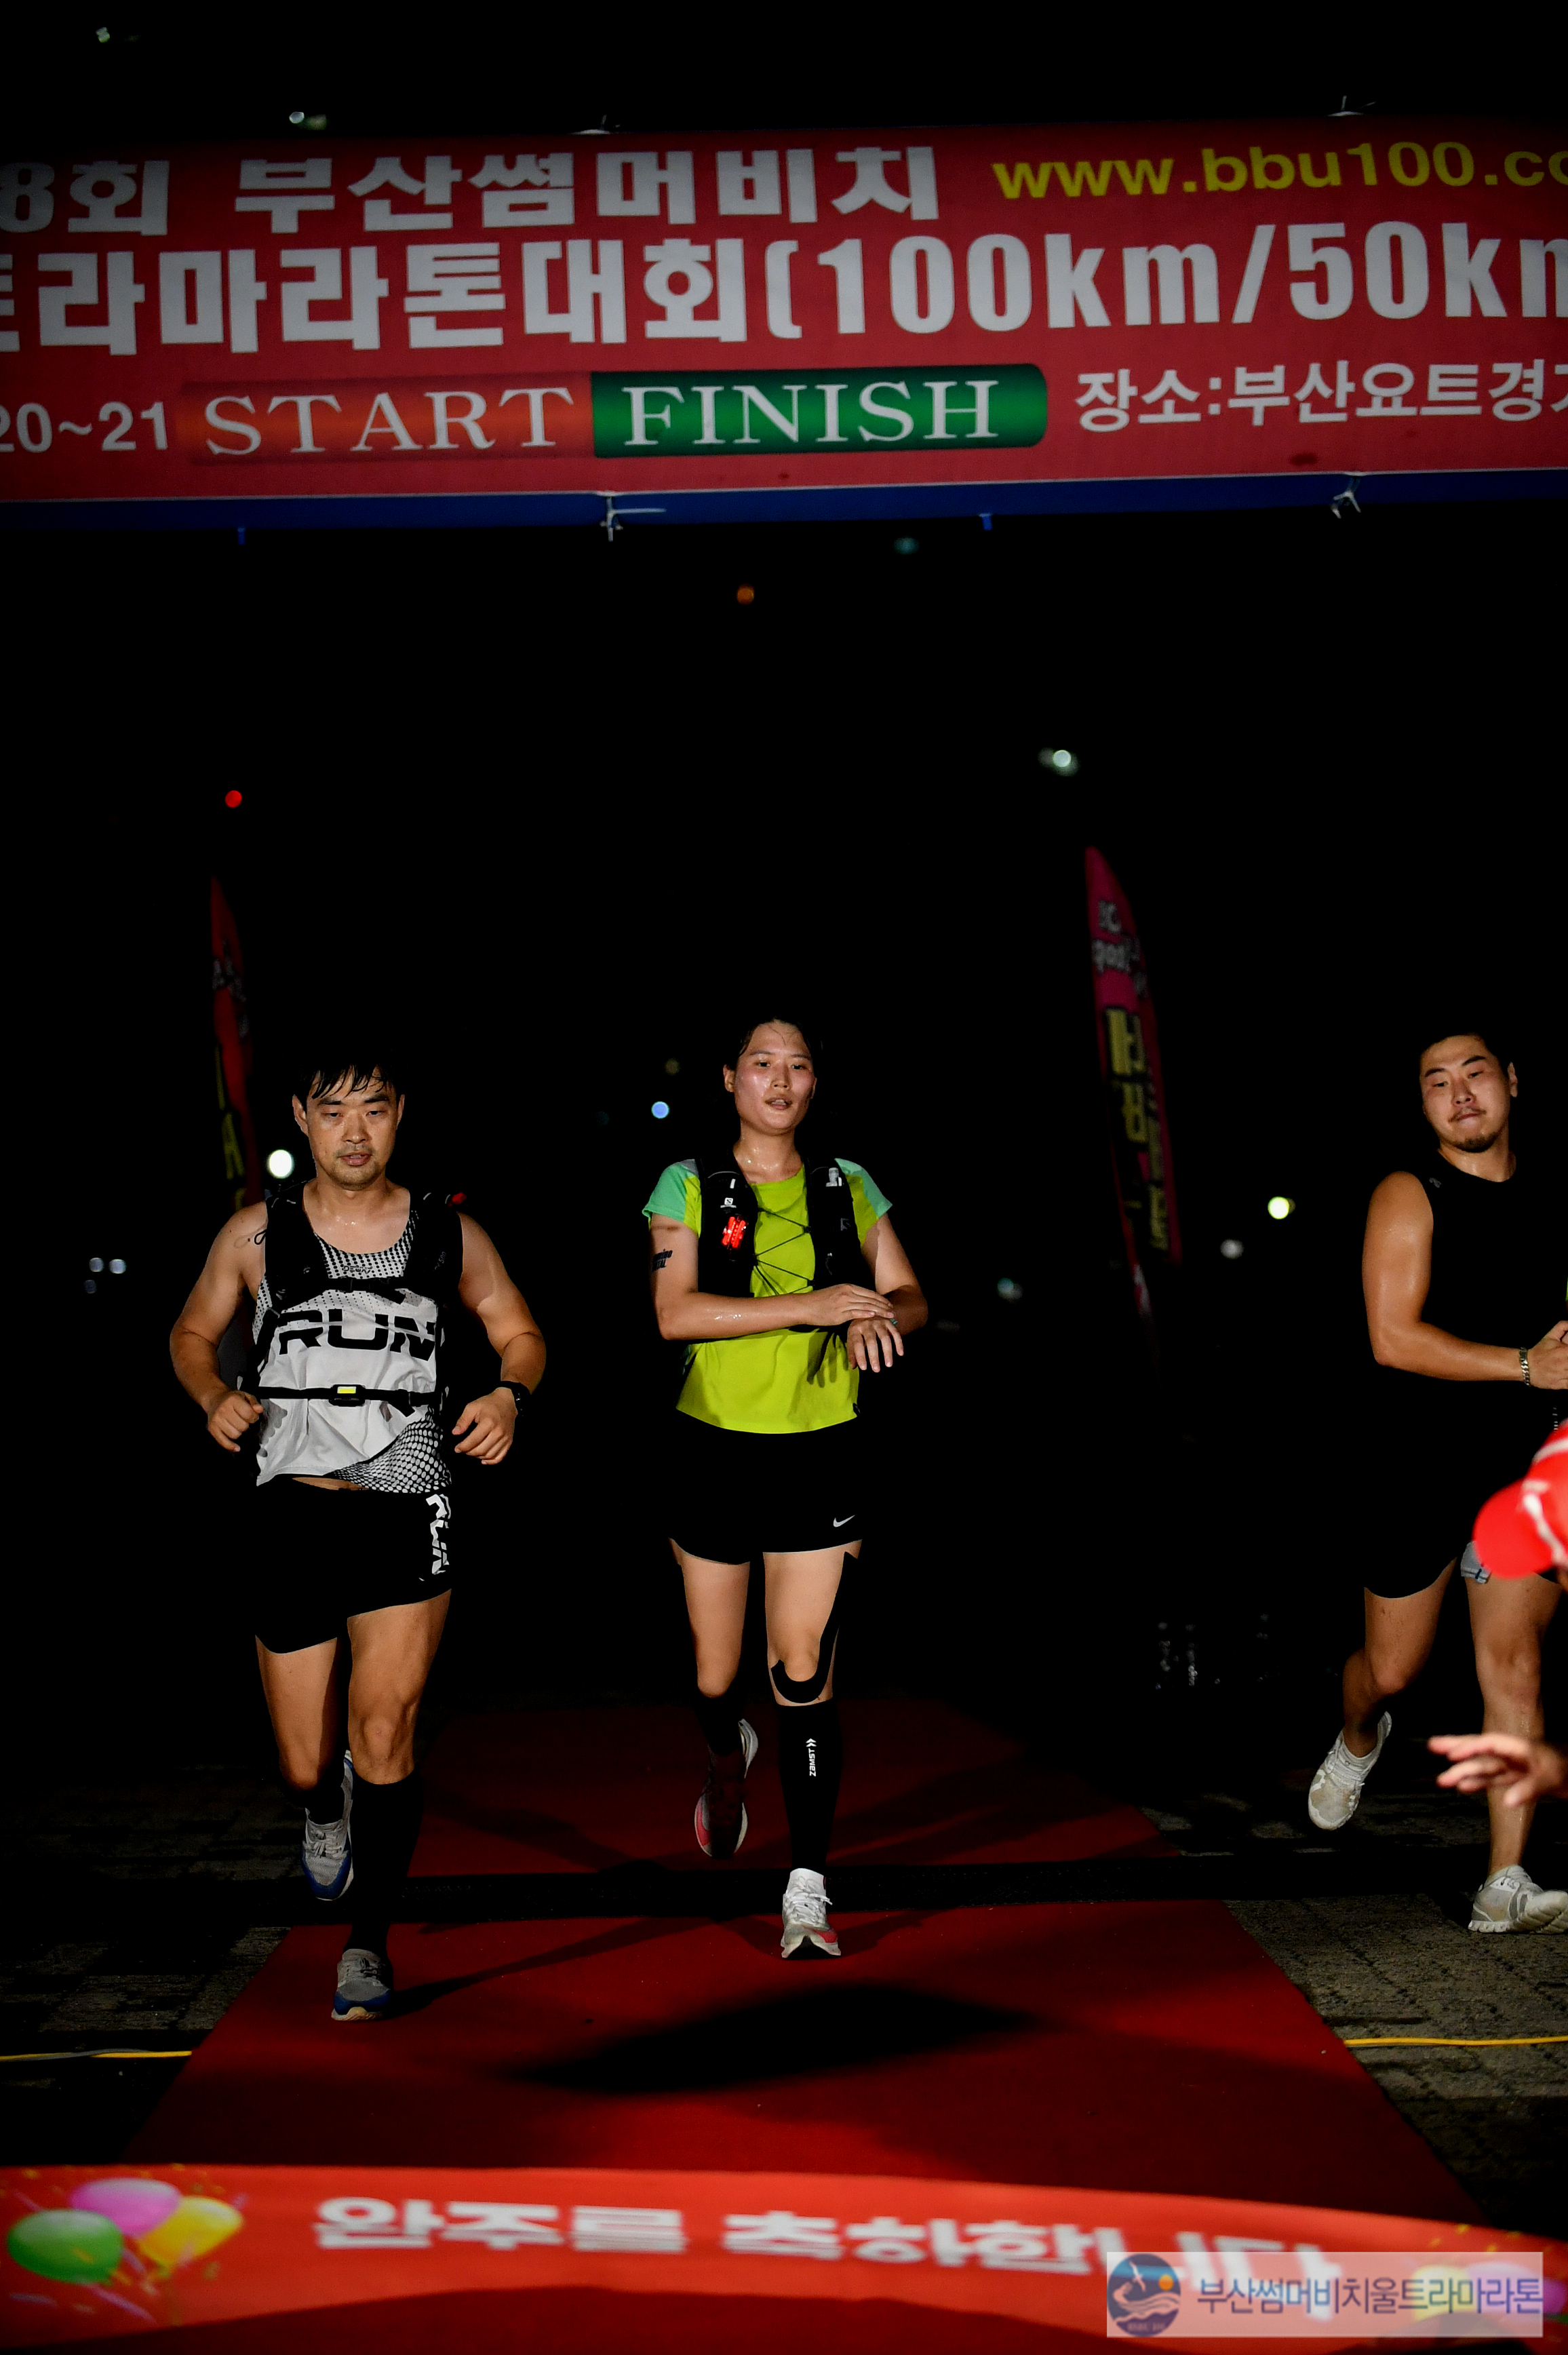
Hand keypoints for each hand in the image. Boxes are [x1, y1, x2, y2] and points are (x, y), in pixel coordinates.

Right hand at [206, 1387, 261, 1453]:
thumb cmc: (231, 1399)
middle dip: (246, 1424)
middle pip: (242, 1426)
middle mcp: (223, 1410)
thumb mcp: (245, 1396)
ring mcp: (217, 1420)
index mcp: (232, 1400)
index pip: (249, 1415)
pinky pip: (223, 1442)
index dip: (254, 1417)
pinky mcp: (212, 1428)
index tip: (252, 1416)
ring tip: (236, 1425)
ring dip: (239, 1432)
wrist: (215, 1399)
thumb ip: (254, 1403)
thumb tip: (259, 1409)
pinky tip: (236, 1447)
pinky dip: (230, 1446)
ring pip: (235, 1435)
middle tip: (243, 1420)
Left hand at [453, 1387, 516, 1464]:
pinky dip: (490, 1461)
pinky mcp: (509, 1442)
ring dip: (478, 1456)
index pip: (473, 1441)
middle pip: (480, 1450)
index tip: (457, 1448)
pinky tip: (483, 1459)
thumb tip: (455, 1432)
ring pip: (489, 1455)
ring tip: (472, 1451)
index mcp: (488, 1423)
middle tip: (463, 1449)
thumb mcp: (472, 1407)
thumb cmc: (488, 1404)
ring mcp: (505, 1438)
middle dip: (468, 1452)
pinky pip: (499, 1457)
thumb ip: (462, 1420)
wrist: (506, 1402)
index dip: (462, 1447)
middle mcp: (498, 1432)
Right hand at [798, 1282, 895, 1329]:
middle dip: (884, 1305)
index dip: (881, 1299)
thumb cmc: (820, 1300)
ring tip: (889, 1316)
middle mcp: (847, 1293)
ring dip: (880, 1311)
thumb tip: (861, 1300)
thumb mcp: (836, 1292)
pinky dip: (867, 1315)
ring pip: (866, 1306)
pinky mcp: (839, 1314)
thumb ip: (849, 1295)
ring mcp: (844, 1303)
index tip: (889, 1304)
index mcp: (848, 1287)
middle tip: (894, 1311)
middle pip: (870, 1299)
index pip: (869, 1292)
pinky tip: (875, 1317)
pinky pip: (856, 1313)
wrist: (806, 1306)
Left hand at [847, 1314, 903, 1371]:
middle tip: (876, 1370)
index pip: (857, 1343)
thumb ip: (852, 1352)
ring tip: (889, 1365)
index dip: (860, 1356)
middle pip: (871, 1341)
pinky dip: (899, 1343)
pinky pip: (895, 1333)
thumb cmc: (859, 1329)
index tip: (864, 1368)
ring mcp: (879, 1322)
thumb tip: (853, 1366)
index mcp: (855, 1328)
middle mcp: (867, 1324)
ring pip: (885, 1337)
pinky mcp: (889, 1322)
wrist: (869, 1310)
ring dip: (887, 1352)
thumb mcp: (852, 1337)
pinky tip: (900, 1353)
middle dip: (874, 1356)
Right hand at [1429, 1731, 1567, 1806]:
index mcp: (1519, 1748)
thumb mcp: (1550, 1778)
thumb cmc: (1566, 1769)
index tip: (1451, 1755)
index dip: (1470, 1748)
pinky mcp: (1517, 1780)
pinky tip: (1464, 1787)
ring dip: (1463, 1773)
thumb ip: (1528, 1789)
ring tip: (1442, 1780)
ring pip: (1483, 1769)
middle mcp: (1512, 1756)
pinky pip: (1493, 1781)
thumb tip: (1508, 1802)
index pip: (1490, 1744)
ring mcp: (1513, 1768)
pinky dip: (1478, 1783)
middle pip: (1480, 1750)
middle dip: (1457, 1748)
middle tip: (1432, 1745)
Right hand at [1526, 1321, 1567, 1388]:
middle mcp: (1565, 1363)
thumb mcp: (1550, 1336)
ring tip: (1566, 1366)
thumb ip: (1563, 1327)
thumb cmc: (1539, 1351)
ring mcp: (1563, 1374)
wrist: (1525, 1365)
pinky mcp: (1560, 1384)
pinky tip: (1566, 1375)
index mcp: (1565, 1350)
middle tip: (1567, 1360)